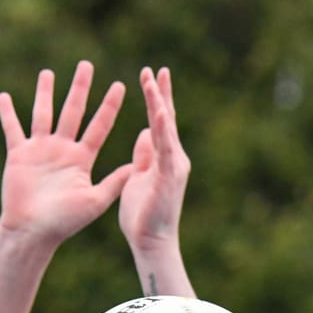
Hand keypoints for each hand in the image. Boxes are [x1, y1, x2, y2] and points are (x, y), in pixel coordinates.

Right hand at [0, 62, 132, 245]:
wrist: (32, 232)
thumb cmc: (64, 222)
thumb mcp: (95, 201)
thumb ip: (115, 182)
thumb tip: (138, 164)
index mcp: (82, 158)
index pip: (99, 126)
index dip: (109, 106)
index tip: (120, 85)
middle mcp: (62, 149)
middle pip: (73, 111)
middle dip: (80, 88)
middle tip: (86, 65)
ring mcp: (40, 150)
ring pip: (43, 114)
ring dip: (45, 93)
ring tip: (48, 72)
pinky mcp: (19, 155)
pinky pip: (12, 129)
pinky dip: (7, 113)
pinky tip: (3, 96)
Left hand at [118, 67, 191, 255]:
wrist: (150, 243)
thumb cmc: (142, 215)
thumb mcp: (138, 177)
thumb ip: (143, 155)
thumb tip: (145, 132)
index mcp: (163, 157)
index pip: (159, 122)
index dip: (155, 99)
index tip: (150, 77)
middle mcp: (173, 157)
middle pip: (166, 118)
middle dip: (159, 93)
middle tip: (153, 69)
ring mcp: (174, 166)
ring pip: (167, 128)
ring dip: (160, 103)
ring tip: (154, 81)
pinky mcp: (170, 176)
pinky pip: (166, 149)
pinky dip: (164, 130)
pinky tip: (159, 112)